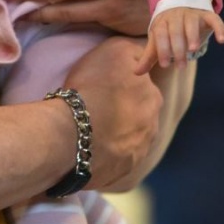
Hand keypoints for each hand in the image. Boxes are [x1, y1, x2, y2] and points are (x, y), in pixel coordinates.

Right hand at [65, 35, 162, 190]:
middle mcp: (152, 126)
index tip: (103, 87)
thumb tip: (147, 53)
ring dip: (115, 134)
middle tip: (96, 108)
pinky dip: (105, 154)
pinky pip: (116, 160)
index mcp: (154, 98)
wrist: (70, 136)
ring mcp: (138, 152)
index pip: (142, 88)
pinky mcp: (123, 173)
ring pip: (128, 139)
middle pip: (138, 115)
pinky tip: (88, 147)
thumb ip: (136, 51)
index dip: (122, 85)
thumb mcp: (115, 51)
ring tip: (89, 130)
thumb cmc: (91, 89)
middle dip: (123, 112)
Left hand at [136, 6, 223, 73]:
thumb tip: (136, 73)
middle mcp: (176, 16)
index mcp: (162, 22)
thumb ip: (150, 56)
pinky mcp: (207, 14)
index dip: (162, 49)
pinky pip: (214, 19)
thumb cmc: (168, 29)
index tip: (165, 65)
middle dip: (178, 49)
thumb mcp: (158, 40)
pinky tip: (221, 40)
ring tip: (193, 50)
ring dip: (192, 36)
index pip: (160, 35)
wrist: (181, 5)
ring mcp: (192, 14)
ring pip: (192, 23)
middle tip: (181, 66)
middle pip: (175, 31)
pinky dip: (219, 28)